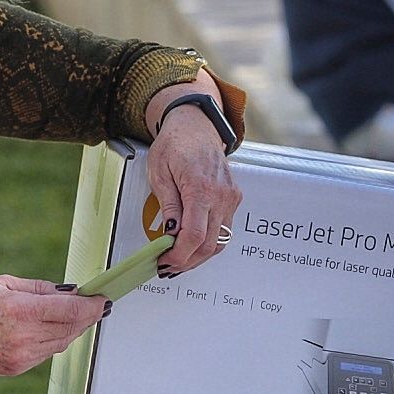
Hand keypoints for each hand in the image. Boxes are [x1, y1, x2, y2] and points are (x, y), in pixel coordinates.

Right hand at [0, 275, 105, 375]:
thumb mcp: (3, 284)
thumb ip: (39, 288)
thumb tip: (67, 291)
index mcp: (21, 310)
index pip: (71, 310)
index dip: (92, 305)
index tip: (102, 299)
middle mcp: (24, 336)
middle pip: (72, 328)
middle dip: (87, 316)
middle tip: (96, 304)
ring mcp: (22, 355)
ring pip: (62, 342)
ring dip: (74, 328)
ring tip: (78, 314)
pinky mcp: (18, 367)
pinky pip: (47, 352)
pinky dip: (56, 339)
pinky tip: (54, 328)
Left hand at [147, 105, 242, 274]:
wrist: (196, 126)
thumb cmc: (175, 144)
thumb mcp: (159, 174)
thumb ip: (168, 207)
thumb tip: (169, 235)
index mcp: (201, 188)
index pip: (194, 235)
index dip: (179, 255)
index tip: (166, 261)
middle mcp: (221, 195)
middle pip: (208, 244)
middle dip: (187, 261)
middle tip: (168, 266)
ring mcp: (231, 198)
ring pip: (219, 241)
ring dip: (198, 256)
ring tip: (179, 259)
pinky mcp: (233, 199)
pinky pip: (223, 230)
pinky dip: (207, 242)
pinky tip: (192, 245)